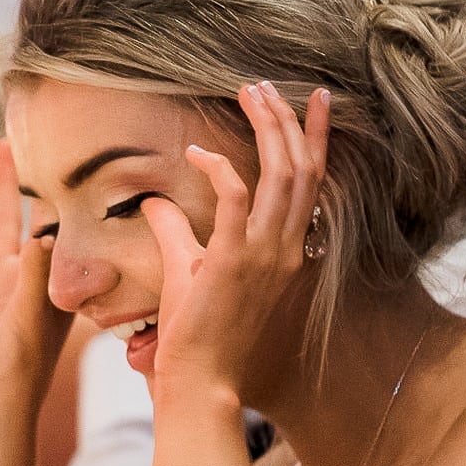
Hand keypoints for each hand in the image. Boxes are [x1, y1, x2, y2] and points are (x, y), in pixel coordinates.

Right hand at [0, 138, 72, 412]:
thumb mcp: (30, 325)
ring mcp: (0, 283)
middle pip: (40, 211)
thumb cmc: (19, 376)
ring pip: (1, 221)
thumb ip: (34, 280)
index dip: (84, 193)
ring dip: (2, 186)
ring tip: (2, 146)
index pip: (76, 227)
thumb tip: (42, 234)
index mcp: (60, 282)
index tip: (93, 155)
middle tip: (48, 133)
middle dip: (45, 175)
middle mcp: (33, 277)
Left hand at [139, 81, 328, 394]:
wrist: (198, 380)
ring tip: (249, 94)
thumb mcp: (185, 270)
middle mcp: (284, 249)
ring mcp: (264, 255)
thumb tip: (153, 202)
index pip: (309, 183)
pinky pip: (236, 198)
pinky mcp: (233, 261)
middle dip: (288, 120)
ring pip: (282, 175)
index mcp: (284, 250)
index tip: (309, 102)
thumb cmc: (195, 334)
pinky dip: (218, 168)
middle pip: (302, 169)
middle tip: (265, 85)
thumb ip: (174, 231)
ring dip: (266, 129)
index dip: (312, 139)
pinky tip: (195, 152)